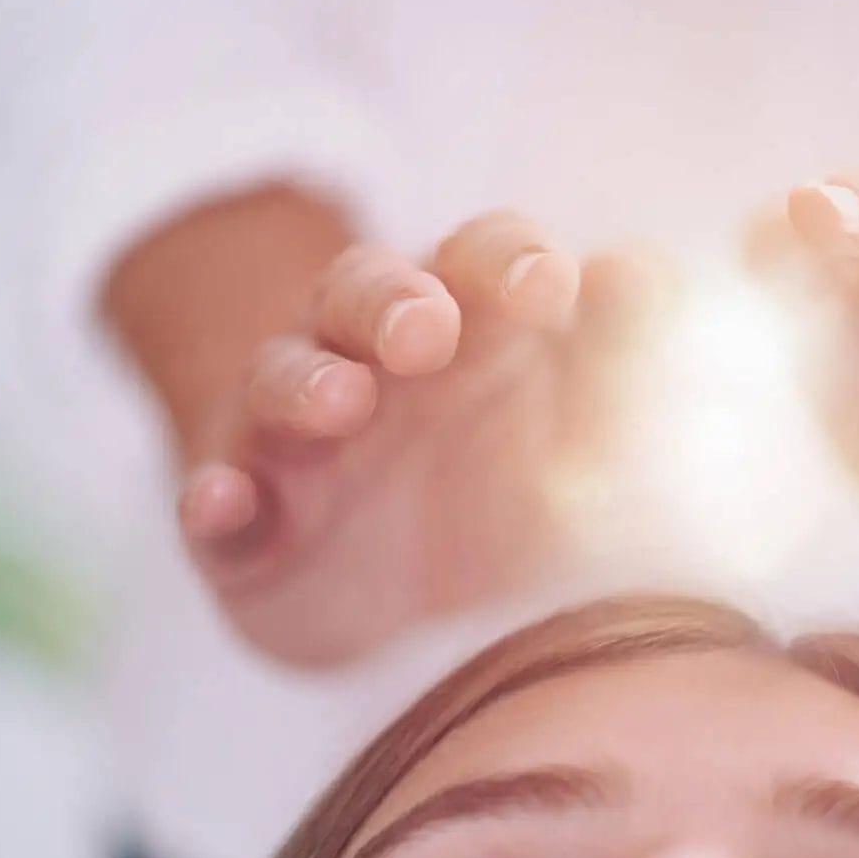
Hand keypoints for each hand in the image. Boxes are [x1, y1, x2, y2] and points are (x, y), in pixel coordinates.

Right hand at [165, 211, 650, 664]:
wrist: (392, 597)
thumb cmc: (498, 483)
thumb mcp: (576, 427)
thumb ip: (618, 356)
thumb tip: (645, 272)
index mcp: (464, 325)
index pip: (480, 260)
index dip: (508, 260)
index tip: (551, 285)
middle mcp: (367, 360)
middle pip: (364, 294)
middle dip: (392, 303)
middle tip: (428, 330)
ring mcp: (292, 440)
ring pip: (281, 381)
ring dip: (303, 383)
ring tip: (337, 401)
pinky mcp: (240, 527)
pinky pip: (213, 500)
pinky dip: (214, 499)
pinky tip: (222, 503)